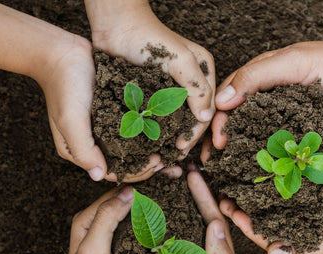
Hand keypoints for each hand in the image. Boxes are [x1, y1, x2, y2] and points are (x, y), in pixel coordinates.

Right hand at [38, 36, 162, 182]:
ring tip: (172, 148)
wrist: (63, 51)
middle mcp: (94, 142)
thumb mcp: (70, 120)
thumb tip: (98, 176)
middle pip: (125, 161)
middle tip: (170, 158)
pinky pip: (133, 125)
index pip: (113, 172)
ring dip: (152, 149)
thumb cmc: (64, 86)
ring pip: (132, 145)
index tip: (157, 161)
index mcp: (80, 150)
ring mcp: (105, 126)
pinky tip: (166, 128)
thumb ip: (83, 150)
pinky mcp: (114, 110)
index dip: (137, 172)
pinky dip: (148, 129)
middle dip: (148, 164)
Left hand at [85, 0, 215, 157]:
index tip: (181, 148)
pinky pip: (159, 116)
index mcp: (204, 73)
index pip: (206, 110)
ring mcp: (171, 89)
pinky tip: (152, 143)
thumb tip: (206, 118)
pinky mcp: (154, 92)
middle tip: (173, 158)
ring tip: (162, 156)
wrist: (116, 27)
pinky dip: (157, 130)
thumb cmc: (148, 37)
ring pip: (177, 121)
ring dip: (171, 139)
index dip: (196, 132)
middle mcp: (190, 83)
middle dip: (185, 139)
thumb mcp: (180, 60)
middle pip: (193, 119)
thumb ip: (196, 88)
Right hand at [126, 170, 240, 253]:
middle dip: (199, 194)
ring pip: (193, 224)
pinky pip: (177, 234)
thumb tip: (219, 222)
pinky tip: (162, 204)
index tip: (194, 177)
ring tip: (176, 181)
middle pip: (208, 220)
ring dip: (186, 201)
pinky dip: (171, 216)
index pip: (219, 225)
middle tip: (187, 171)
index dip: (207, 199)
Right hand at [206, 0, 322, 157]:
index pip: (229, 96)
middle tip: (214, 162)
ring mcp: (284, 116)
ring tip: (229, 172)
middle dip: (222, 140)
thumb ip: (257, 75)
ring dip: (239, 152)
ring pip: (253, 134)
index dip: (218, 119)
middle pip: (237, 119)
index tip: (216, 140)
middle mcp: (269, 97)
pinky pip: (277, 145)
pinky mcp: (299, 132)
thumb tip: (221, 100)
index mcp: (263, 75)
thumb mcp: (294, 62)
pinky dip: (264, 158)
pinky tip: (257, 172)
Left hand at [220, 126, 322, 253]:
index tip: (230, 212)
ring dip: (248, 171)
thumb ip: (314, 246)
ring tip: (228, 164)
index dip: (248, 222)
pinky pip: (283, 151)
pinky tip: (249, 141)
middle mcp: (302, 196)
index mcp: (308, 220)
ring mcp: (305, 172)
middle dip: (241, 196)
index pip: (270, 226)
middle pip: (263, 200)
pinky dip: (267, 149)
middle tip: (220, 189)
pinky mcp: (310, 149)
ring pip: (268, 174)